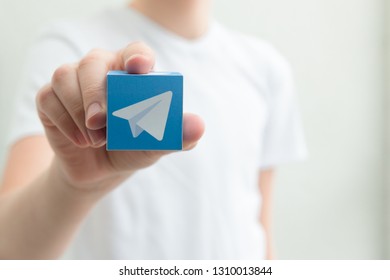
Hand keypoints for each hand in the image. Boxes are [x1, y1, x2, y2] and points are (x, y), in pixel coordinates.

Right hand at [36, 42, 203, 192]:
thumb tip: (198, 127)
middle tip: (102, 121)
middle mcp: (102, 70)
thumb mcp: (155, 145)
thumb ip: (176, 136)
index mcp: (131, 75)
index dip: (137, 56)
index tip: (139, 68)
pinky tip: (80, 140)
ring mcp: (73, 81)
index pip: (135, 52)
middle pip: (94, 62)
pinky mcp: (50, 98)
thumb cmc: (131, 149)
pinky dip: (64, 122)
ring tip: (96, 139)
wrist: (101, 170)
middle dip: (96, 91)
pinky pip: (49, 98)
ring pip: (65, 76)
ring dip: (79, 111)